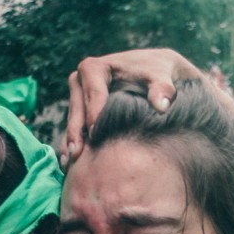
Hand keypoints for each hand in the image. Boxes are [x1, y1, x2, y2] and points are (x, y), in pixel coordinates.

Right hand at [60, 49, 201, 167]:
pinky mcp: (80, 111)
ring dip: (70, 142)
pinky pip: (73, 129)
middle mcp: (81, 81)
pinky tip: (71, 165)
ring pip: (72, 122)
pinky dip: (71, 145)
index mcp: (95, 68)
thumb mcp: (161, 78)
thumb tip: (162, 105)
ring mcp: (78, 97)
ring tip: (70, 164)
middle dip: (76, 131)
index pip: (92, 93)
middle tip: (77, 153)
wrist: (153, 73)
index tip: (96, 133)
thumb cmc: (156, 74)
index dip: (93, 113)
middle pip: (76, 109)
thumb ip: (162, 89)